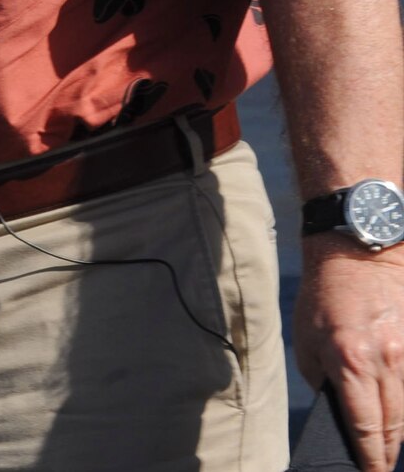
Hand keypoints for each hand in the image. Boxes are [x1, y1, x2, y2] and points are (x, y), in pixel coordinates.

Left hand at [295, 240, 403, 471]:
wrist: (358, 252)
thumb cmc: (324, 295)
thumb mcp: (307, 339)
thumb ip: (325, 380)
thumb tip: (340, 411)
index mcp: (351, 362)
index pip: (366, 427)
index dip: (370, 458)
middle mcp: (388, 361)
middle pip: (396, 426)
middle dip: (389, 453)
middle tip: (381, 469)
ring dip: (401, 429)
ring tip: (391, 447)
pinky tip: (401, 416)